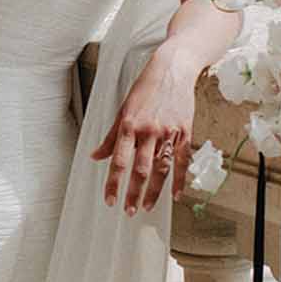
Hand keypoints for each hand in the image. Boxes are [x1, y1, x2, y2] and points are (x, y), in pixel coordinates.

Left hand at [90, 48, 195, 215]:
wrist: (173, 70)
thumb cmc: (146, 88)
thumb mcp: (123, 109)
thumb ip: (111, 136)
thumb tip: (96, 156)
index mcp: (130, 125)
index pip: (118, 161)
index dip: (113, 183)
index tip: (109, 200)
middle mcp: (149, 131)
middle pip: (140, 169)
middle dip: (133, 192)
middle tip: (128, 211)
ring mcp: (169, 133)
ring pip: (161, 169)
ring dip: (153, 192)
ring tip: (146, 207)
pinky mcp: (184, 133)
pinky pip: (182, 161)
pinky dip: (179, 180)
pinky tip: (174, 196)